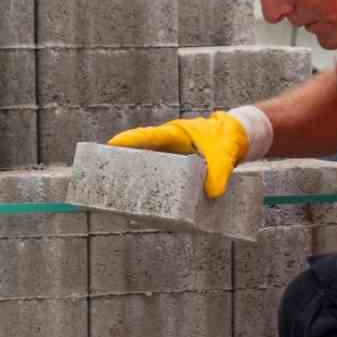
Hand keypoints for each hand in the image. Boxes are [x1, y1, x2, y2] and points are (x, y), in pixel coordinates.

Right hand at [108, 110, 248, 198]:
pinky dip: (149, 186)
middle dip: (120, 159)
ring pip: (145, 164)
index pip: (148, 136)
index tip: (110, 145)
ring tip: (115, 192)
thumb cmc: (225, 139)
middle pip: (138, 151)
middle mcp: (167, 145)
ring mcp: (169, 157)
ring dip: (132, 175)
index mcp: (174, 134)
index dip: (129, 140)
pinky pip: (157, 175)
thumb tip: (212, 194)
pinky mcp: (174, 169)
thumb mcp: (224, 156)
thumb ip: (220, 174)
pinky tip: (144, 202)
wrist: (234, 137)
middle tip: (101, 172)